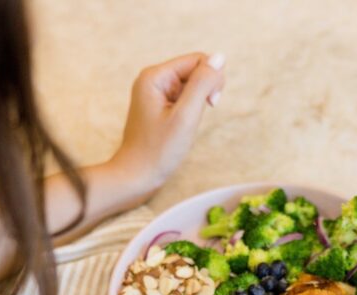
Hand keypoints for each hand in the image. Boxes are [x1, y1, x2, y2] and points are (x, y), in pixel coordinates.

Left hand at [108, 52, 226, 194]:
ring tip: (186, 125)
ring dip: (198, 103)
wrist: (136, 176)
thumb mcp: (186, 116)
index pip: (198, 60)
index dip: (211, 79)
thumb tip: (220, 57)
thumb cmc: (159, 151)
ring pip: (192, 86)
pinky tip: (182, 127)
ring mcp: (155, 92)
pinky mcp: (159, 105)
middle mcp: (153, 79)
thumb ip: (203, 84)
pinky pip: (184, 98)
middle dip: (205, 91)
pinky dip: (190, 111)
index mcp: (155, 76)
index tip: (210, 104)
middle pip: (195, 70)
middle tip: (195, 117)